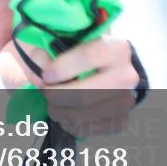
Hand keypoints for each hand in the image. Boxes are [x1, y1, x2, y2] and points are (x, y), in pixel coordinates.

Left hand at [21, 35, 139, 137]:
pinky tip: (64, 113)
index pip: (87, 57)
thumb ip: (46, 45)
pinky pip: (89, 129)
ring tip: (51, 103)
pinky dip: (70, 124)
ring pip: (84, 116)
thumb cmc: (80, 48)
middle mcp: (126, 75)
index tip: (45, 75)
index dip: (61, 68)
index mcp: (115, 48)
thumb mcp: (64, 36)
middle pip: (84, 95)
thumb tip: (40, 69)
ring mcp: (125, 101)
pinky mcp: (120, 121)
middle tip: (44, 92)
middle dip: (56, 96)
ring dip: (60, 112)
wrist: (108, 66)